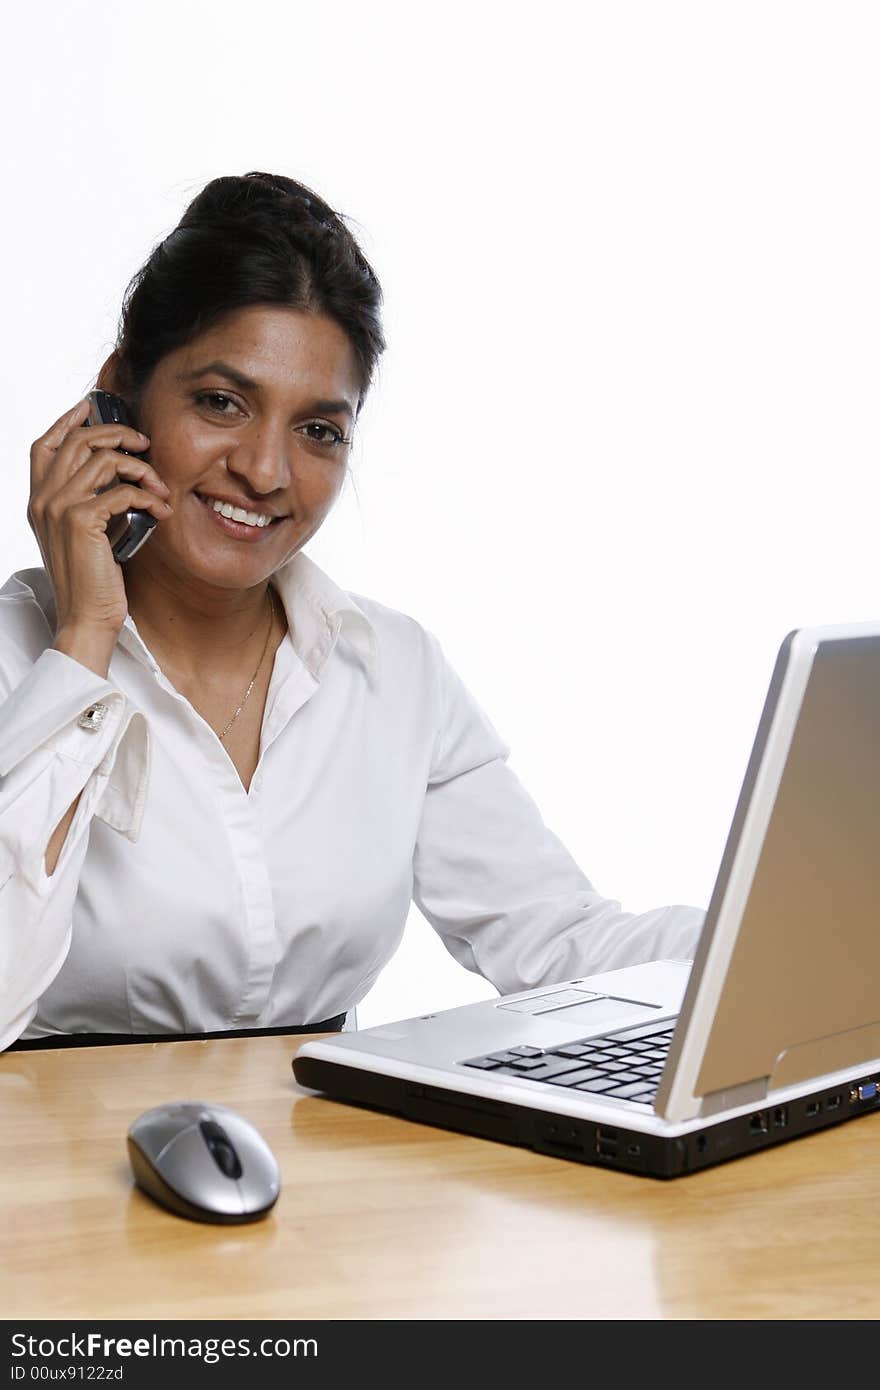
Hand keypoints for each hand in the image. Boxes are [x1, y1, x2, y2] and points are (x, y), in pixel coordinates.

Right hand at [28, 398, 172, 639]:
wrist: (87, 618)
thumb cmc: (93, 580)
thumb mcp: (87, 533)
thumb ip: (90, 501)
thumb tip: (121, 473)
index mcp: (39, 500)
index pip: (44, 444)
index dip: (68, 420)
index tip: (92, 407)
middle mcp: (42, 499)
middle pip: (78, 440)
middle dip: (116, 433)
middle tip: (144, 444)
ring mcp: (58, 508)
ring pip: (104, 460)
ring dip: (141, 468)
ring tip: (160, 487)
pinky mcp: (81, 521)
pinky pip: (123, 491)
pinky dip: (149, 497)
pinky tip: (162, 510)